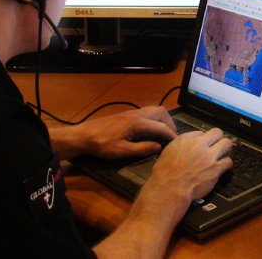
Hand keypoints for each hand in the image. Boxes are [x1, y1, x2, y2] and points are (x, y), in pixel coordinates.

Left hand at [51, 105, 177, 159]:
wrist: (82, 136)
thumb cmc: (101, 145)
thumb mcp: (122, 151)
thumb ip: (142, 149)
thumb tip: (159, 147)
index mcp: (137, 123)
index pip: (161, 127)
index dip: (171, 135)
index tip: (179, 144)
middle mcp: (136, 114)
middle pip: (160, 112)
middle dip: (169, 123)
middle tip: (171, 137)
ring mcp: (131, 112)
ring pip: (153, 110)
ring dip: (162, 120)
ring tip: (163, 134)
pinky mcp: (126, 115)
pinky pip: (146, 112)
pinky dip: (154, 119)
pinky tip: (151, 131)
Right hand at [94, 128, 232, 257]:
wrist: (169, 188)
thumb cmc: (165, 175)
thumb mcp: (167, 153)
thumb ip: (179, 146)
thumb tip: (186, 146)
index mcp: (185, 139)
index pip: (201, 132)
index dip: (204, 139)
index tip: (205, 143)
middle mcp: (198, 145)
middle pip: (217, 132)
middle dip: (219, 138)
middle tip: (219, 143)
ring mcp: (209, 156)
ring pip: (227, 143)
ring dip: (226, 148)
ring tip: (225, 153)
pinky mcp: (216, 168)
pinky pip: (228, 161)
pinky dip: (228, 164)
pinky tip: (225, 166)